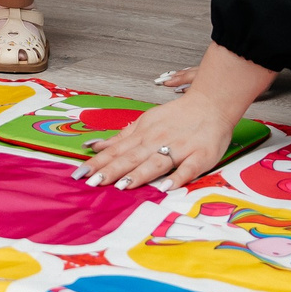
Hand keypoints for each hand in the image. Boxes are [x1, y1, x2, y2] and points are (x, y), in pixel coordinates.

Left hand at [78, 47, 268, 189]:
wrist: (211, 104)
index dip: (97, 163)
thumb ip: (121, 138)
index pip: (115, 151)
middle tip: (92, 182)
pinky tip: (166, 188)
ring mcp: (179, 148)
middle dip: (110, 171)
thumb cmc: (177, 116)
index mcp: (143, 134)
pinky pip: (188, 168)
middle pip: (130, 157)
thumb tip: (94, 147)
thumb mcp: (144, 122)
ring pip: (156, 163)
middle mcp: (157, 142)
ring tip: (122, 186)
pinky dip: (177, 178)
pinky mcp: (200, 156)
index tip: (79, 174)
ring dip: (139, 174)